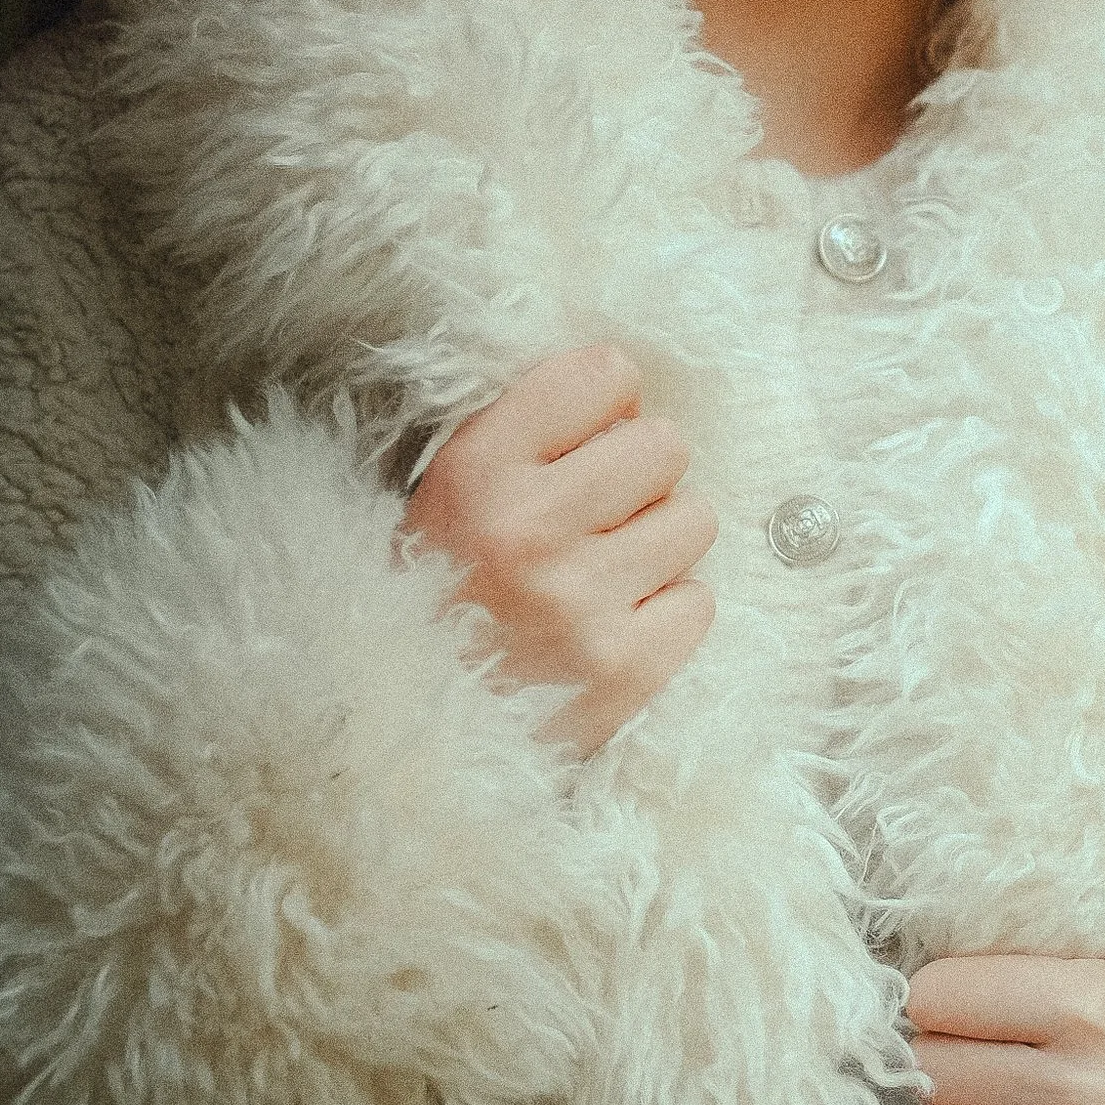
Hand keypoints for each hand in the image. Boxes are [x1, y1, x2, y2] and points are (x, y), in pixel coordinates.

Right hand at [402, 342, 715, 757]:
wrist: (405, 730)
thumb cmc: (434, 596)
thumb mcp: (449, 492)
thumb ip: (529, 431)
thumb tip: (634, 396)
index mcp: (477, 471)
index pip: (605, 374)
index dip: (608, 404)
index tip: (588, 439)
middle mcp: (528, 532)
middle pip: (665, 446)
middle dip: (639, 479)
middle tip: (596, 519)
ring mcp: (580, 605)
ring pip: (695, 520)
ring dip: (659, 543)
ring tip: (604, 574)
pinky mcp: (623, 672)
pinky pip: (699, 602)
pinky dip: (667, 614)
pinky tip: (615, 625)